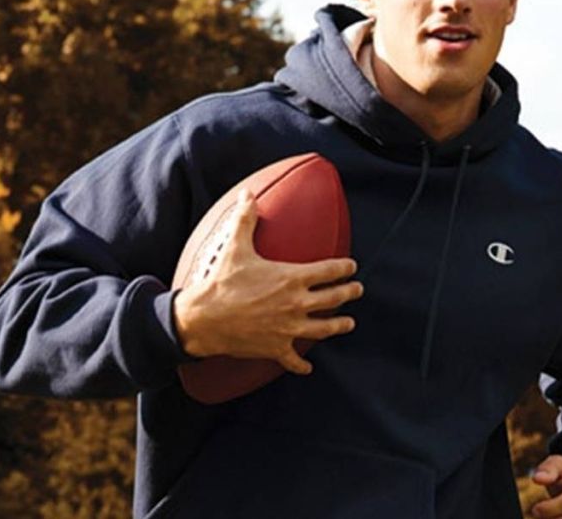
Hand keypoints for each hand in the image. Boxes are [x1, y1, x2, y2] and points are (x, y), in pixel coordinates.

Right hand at [172, 188, 363, 374]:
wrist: (204, 320)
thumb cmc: (221, 283)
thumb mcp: (235, 247)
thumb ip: (246, 220)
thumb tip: (248, 195)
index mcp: (291, 278)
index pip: (328, 271)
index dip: (343, 268)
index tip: (351, 266)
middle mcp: (296, 304)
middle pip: (333, 299)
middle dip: (349, 293)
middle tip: (358, 290)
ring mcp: (288, 329)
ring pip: (324, 329)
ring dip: (339, 326)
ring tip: (349, 323)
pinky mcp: (276, 348)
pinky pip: (294, 359)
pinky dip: (302, 364)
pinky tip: (307, 367)